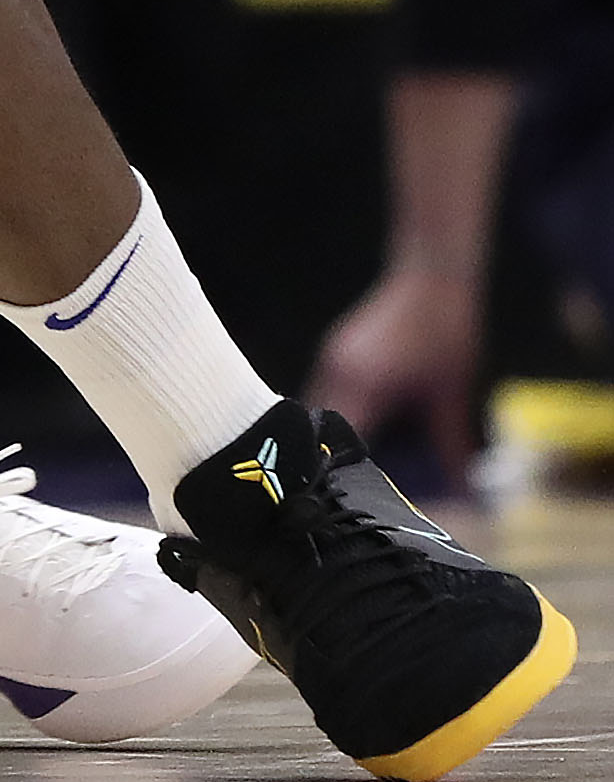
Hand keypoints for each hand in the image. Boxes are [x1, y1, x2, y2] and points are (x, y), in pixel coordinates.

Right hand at [308, 264, 483, 477]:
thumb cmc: (445, 333)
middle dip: (330, 460)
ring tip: (352, 473)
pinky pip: (326, 394)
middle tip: (349, 496)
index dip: (343, 473)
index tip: (354, 503)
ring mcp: (332, 358)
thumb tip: (463, 491)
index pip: (338, 440)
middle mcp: (336, 370)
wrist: (432, 278)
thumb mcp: (452, 395)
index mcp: (360, 383)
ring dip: (331, 438)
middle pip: (318, 427)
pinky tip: (360, 436)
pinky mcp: (338, 352)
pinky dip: (337, 418)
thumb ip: (451, 444)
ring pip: (318, 411)